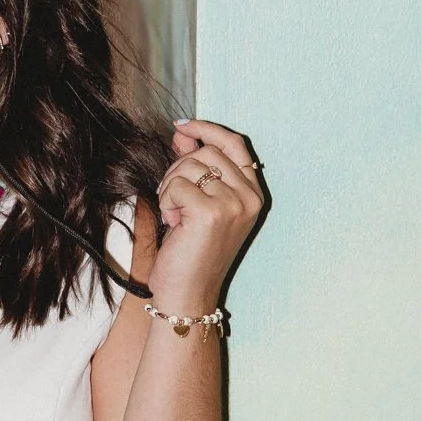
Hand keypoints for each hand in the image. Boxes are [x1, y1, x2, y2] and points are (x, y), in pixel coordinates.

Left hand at [151, 119, 263, 313]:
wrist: (189, 293)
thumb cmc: (191, 251)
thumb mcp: (199, 203)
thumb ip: (195, 167)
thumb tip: (183, 131)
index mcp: (253, 194)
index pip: (235, 144)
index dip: (207, 129)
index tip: (182, 127)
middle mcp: (250, 198)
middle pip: (207, 152)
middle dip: (178, 168)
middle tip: (172, 198)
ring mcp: (234, 205)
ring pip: (189, 166)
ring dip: (170, 187)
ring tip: (175, 215)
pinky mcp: (211, 213)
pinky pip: (177, 185)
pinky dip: (166, 201)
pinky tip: (174, 223)